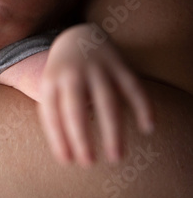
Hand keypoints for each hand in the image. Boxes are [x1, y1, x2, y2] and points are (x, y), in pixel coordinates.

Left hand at [38, 24, 153, 166]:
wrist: (78, 34)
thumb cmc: (63, 72)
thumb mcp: (50, 86)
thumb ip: (54, 112)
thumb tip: (65, 151)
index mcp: (51, 81)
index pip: (52, 113)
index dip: (58, 138)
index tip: (68, 161)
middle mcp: (72, 74)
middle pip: (75, 108)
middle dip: (81, 137)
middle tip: (88, 163)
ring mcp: (96, 68)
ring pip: (106, 101)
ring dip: (112, 131)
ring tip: (116, 157)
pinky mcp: (119, 64)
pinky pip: (133, 87)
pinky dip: (142, 106)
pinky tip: (147, 128)